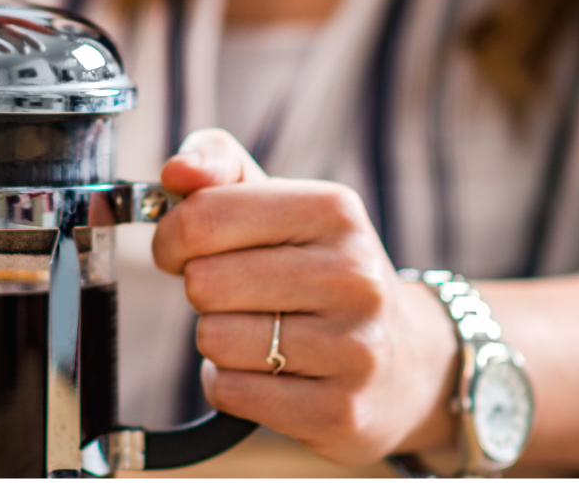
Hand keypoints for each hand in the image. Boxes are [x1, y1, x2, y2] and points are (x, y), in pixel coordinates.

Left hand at [152, 129, 459, 464]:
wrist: (406, 360)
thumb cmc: (316, 269)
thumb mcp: (278, 203)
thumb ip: (218, 167)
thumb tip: (176, 172)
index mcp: (333, 211)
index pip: (204, 217)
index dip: (172, 238)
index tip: (182, 249)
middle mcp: (353, 276)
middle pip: (203, 282)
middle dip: (201, 291)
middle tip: (236, 295)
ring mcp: (354, 348)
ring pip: (214, 340)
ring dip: (217, 340)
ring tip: (259, 333)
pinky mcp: (342, 411)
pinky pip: (231, 392)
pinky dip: (229, 383)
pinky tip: (267, 372)